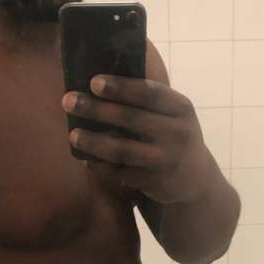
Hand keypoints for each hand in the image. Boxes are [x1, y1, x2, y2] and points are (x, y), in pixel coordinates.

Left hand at [62, 75, 208, 204]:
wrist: (194, 180)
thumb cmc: (173, 137)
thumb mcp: (173, 115)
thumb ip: (148, 100)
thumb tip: (102, 80)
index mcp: (180, 108)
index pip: (148, 93)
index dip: (120, 87)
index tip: (94, 82)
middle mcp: (176, 133)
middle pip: (130, 119)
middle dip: (96, 109)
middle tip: (68, 101)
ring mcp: (165, 160)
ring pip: (122, 149)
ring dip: (93, 142)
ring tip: (73, 135)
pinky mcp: (154, 182)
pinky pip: (121, 173)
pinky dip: (101, 166)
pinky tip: (86, 159)